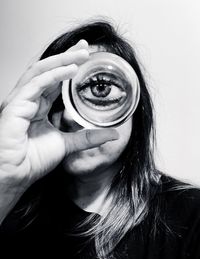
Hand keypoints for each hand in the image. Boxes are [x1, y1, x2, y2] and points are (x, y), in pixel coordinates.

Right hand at [0, 40, 118, 187]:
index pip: (55, 80)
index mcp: (39, 106)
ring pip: (42, 71)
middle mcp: (29, 99)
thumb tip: (113, 134)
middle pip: (49, 70)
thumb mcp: (68, 144)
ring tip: (82, 54)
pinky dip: (54, 75)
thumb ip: (88, 137)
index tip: (86, 59)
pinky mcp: (16, 104)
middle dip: (68, 57)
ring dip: (63, 60)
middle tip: (86, 48)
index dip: (69, 67)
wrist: (15, 175)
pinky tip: (71, 69)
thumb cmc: (33, 160)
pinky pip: (37, 84)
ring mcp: (21, 100)